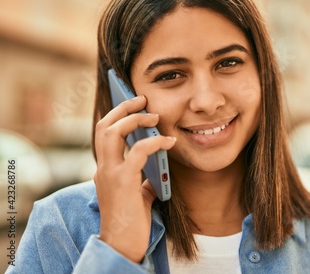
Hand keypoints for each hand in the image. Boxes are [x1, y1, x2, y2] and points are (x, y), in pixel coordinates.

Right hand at [93, 95, 175, 262]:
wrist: (123, 245)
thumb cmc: (132, 222)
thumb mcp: (137, 193)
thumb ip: (143, 176)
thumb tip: (157, 164)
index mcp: (106, 169)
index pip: (104, 133)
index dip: (117, 114)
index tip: (132, 102)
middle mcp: (103, 168)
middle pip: (104, 125)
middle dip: (123, 107)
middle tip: (142, 99)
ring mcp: (110, 174)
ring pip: (112, 132)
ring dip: (134, 119)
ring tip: (153, 115)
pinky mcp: (123, 182)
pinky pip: (138, 151)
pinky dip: (155, 141)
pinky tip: (170, 142)